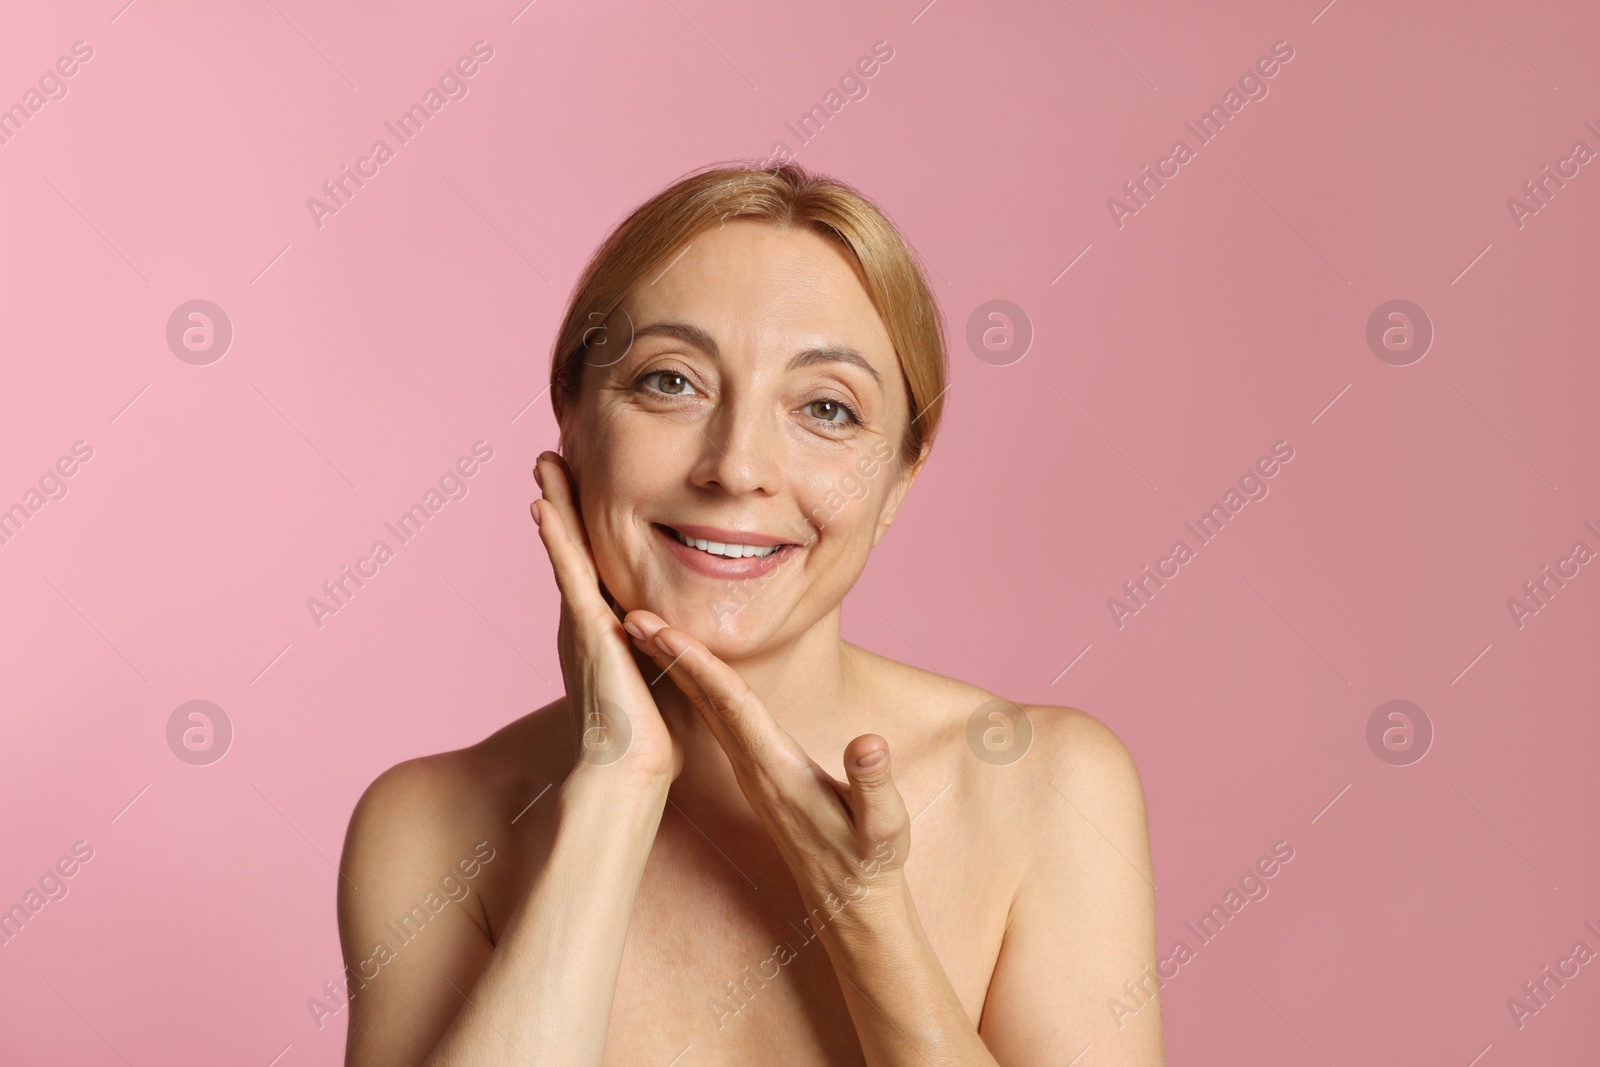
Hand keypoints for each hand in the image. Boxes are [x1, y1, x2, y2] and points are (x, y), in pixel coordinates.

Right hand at [532, 451, 682, 784]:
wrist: (629, 769)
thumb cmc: (648, 738)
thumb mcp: (656, 679)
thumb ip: (659, 654)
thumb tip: (675, 644)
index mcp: (603, 629)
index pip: (592, 565)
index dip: (583, 527)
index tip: (578, 488)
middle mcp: (586, 620)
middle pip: (571, 547)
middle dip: (562, 503)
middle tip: (549, 460)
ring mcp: (582, 622)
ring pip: (565, 551)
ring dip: (555, 505)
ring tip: (543, 463)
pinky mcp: (588, 629)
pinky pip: (569, 573)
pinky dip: (557, 539)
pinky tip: (546, 506)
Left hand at [620, 610, 910, 916]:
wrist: (852, 903)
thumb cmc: (872, 860)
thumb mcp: (884, 825)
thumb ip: (874, 784)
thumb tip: (869, 743)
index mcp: (779, 770)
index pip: (731, 705)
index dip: (697, 664)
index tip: (662, 630)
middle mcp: (755, 768)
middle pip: (704, 701)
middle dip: (668, 657)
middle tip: (628, 614)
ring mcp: (752, 772)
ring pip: (705, 710)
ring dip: (675, 670)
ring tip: (645, 632)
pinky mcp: (758, 774)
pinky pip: (717, 721)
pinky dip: (696, 689)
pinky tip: (683, 672)